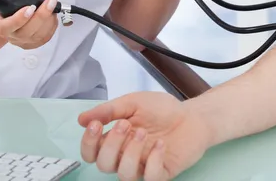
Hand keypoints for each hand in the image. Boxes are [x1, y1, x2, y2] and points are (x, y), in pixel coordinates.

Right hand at [0, 0, 58, 49]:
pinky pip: (45, 38)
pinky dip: (52, 26)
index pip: (7, 26)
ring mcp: (23, 41)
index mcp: (0, 23)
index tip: (30, 8)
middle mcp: (11, 35)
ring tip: (52, 5)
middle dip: (41, 16)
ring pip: (38, 36)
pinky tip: (52, 15)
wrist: (10, 10)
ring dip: (49, 20)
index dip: (19, 19)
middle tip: (50, 2)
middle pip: (26, 32)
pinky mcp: (33, 43)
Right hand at [78, 92, 211, 180]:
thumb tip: (82, 119)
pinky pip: (150, 178)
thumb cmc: (162, 110)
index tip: (96, 124)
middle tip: (125, 124)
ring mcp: (143, 166)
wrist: (192, 115)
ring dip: (131, 153)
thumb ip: (109, 110)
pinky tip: (161, 144)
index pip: (91, 152)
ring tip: (143, 133)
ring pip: (124, 174)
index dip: (88, 143)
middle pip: (104, 165)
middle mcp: (125, 156)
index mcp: (115, 140)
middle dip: (111, 145)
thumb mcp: (134, 102)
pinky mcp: (162, 173)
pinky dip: (153, 161)